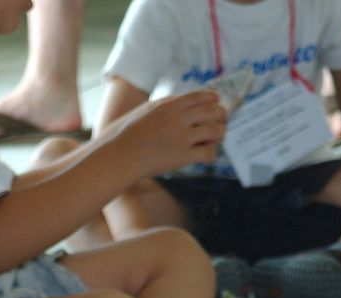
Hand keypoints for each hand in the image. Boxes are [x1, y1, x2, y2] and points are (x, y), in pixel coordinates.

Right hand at [108, 90, 226, 176]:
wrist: (118, 157)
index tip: (216, 104)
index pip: (202, 97)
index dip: (213, 100)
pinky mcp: (182, 157)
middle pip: (214, 112)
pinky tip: (205, 156)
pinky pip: (208, 153)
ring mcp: (182, 138)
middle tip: (221, 123)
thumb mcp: (145, 111)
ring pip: (216, 131)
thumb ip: (166, 105)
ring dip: (219, 136)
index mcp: (170, 106)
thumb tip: (182, 101)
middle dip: (222, 117)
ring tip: (214, 140)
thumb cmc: (126, 135)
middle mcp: (179, 119)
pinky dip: (211, 154)